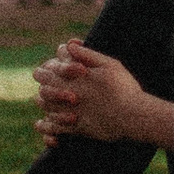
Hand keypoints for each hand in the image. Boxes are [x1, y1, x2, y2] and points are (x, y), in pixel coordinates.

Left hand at [32, 41, 173, 146]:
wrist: (133, 115)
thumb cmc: (124, 87)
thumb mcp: (109, 64)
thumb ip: (87, 54)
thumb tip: (69, 45)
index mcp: (77, 75)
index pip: (55, 63)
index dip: (54, 60)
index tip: (57, 61)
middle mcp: (70, 92)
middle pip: (45, 82)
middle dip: (42, 77)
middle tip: (42, 76)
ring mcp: (72, 111)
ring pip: (45, 104)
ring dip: (42, 99)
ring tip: (42, 98)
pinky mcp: (75, 128)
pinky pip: (54, 127)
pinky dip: (45, 126)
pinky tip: (41, 123)